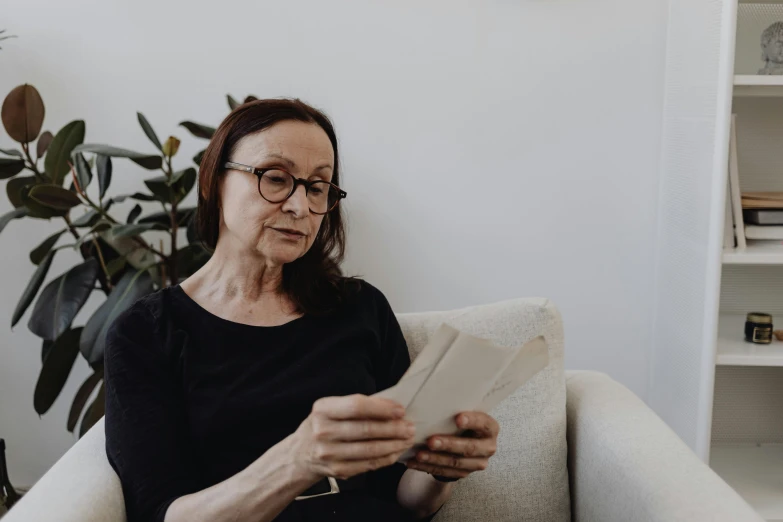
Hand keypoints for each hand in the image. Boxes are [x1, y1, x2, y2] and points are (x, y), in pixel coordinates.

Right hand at [287, 394, 415, 481]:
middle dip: (393, 428)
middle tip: (410, 426)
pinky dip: (386, 458)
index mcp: (323, 409)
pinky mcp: (337, 470)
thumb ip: (358, 406)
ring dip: (394, 444)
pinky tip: (396, 451)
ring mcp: (329, 453)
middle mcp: (323, 431)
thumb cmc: (323, 425)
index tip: (400, 410)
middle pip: (366, 429)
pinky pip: (368, 464)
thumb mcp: (331, 409)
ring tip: (407, 439)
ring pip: (370, 449)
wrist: (300, 454)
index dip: (381, 408)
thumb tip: (392, 407)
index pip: (356, 406)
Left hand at [405, 411, 498, 479]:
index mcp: (490, 428)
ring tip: (419, 455)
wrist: (466, 440)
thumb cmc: (462, 422)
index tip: (458, 418)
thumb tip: (435, 398)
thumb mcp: (466, 413)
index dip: (472, 421)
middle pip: (469, 447)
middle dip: (448, 444)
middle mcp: (488, 447)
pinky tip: (414, 462)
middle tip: (430, 441)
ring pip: (455, 462)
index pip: (483, 424)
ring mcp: (477, 463)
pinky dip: (428, 467)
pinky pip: (445, 472)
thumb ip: (457, 409)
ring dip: (435, 459)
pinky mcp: (465, 473)